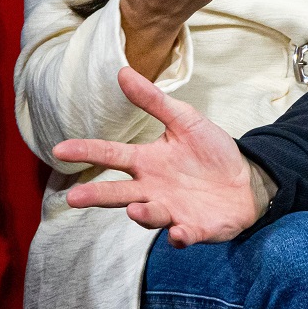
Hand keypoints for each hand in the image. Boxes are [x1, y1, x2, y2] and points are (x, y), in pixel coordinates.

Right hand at [53, 67, 266, 246]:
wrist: (247, 179)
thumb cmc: (211, 151)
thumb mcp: (185, 120)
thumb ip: (153, 101)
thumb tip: (122, 72)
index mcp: (148, 162)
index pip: (113, 155)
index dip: (88, 151)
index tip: (60, 149)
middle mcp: (152, 189)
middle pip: (119, 193)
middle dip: (97, 196)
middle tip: (75, 197)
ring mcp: (171, 210)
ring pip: (149, 215)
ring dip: (143, 214)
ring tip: (136, 207)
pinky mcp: (193, 228)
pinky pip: (183, 235)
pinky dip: (179, 236)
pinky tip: (179, 232)